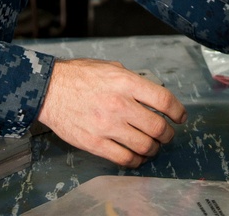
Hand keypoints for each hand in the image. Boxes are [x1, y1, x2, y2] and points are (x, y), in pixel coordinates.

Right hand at [36, 58, 186, 166]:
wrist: (49, 89)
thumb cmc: (78, 75)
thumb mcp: (110, 67)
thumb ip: (132, 80)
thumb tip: (150, 94)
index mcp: (125, 82)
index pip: (163, 100)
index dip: (177, 111)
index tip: (180, 117)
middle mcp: (119, 104)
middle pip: (158, 127)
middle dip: (168, 134)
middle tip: (167, 134)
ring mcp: (107, 126)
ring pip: (145, 146)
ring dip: (154, 148)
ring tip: (152, 146)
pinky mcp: (95, 143)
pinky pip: (124, 158)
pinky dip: (136, 160)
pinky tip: (136, 156)